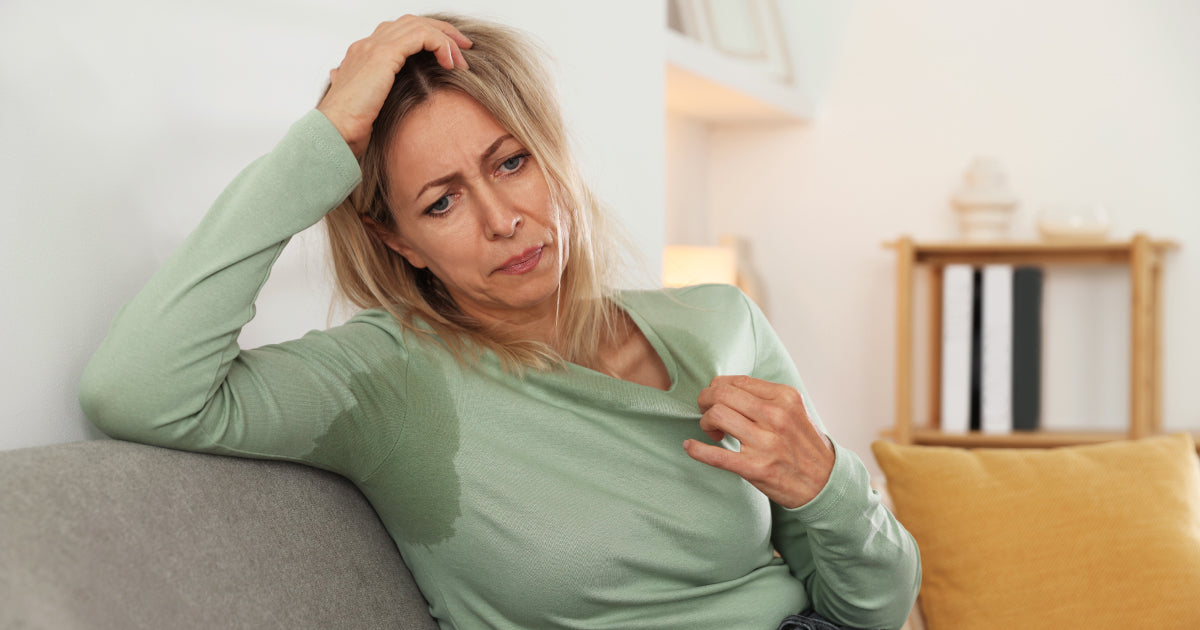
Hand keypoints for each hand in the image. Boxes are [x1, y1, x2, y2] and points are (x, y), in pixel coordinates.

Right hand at [317, 15, 471, 156]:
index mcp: (362, 55)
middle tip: (464, 48)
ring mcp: (373, 46)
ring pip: (419, 25)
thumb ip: (372, 96)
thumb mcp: (367, 108)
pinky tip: (450, 64)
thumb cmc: (348, 129)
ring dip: (446, 39)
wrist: (333, 133)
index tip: (449, 56)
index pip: (400, 33)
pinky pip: (422, 35)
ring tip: (462, 59)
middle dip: (442, 32)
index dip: (427, 38)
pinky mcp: (384, 54)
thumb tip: (374, 96)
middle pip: (412, 22)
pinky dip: (441, 45)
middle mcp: (367, 45)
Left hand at [684, 375, 834, 508]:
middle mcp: (776, 416)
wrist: (825, 484)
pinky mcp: (756, 468)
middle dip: (705, 400)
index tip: (714, 397)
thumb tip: (727, 388)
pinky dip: (697, 450)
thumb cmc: (803, 445)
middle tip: (705, 411)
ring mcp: (766, 443)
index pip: (737, 381)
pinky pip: (716, 455)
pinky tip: (690, 446)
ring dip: (705, 422)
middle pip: (722, 394)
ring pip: (717, 416)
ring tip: (712, 431)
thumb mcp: (794, 411)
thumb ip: (765, 397)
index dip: (717, 387)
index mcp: (785, 398)